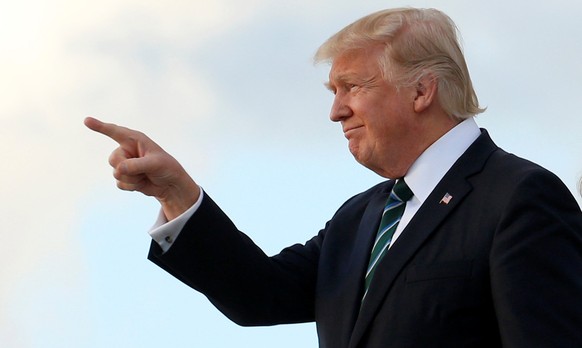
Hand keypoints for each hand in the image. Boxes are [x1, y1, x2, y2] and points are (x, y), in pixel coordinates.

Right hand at [84, 116, 199, 219]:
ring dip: (132, 179)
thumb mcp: (155, 164)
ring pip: (116, 173)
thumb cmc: (166, 168)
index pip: (114, 131)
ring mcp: (125, 163)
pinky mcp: (125, 176)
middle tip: (145, 169)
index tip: (86, 120)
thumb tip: (118, 170)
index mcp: (135, 140)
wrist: (170, 184)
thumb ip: (136, 165)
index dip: (100, 126)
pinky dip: (132, 186)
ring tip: (146, 176)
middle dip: (127, 168)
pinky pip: (119, 183)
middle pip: (113, 159)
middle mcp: (127, 150)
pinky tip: (142, 183)